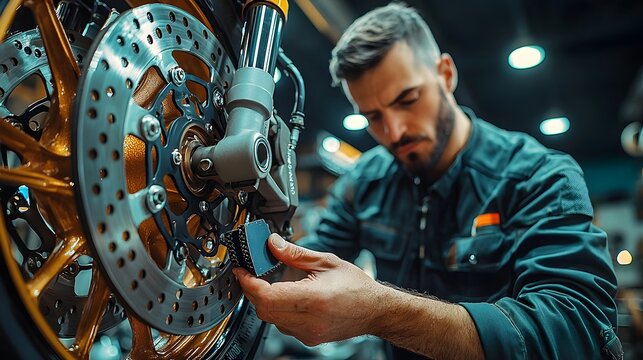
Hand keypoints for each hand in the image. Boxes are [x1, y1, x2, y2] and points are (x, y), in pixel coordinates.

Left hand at [233, 234, 383, 345]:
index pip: (267, 295)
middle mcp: (309, 320)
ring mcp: (307, 333)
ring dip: (264, 300)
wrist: (376, 310)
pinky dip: (277, 309)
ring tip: (269, 281)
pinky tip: (285, 295)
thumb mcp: (326, 261)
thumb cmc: (357, 286)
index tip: (242, 270)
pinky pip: (282, 324)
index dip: (249, 282)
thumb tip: (272, 243)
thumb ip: (294, 254)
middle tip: (250, 272)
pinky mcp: (307, 338)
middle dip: (252, 290)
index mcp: (314, 299)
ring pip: (270, 318)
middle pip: (264, 309)